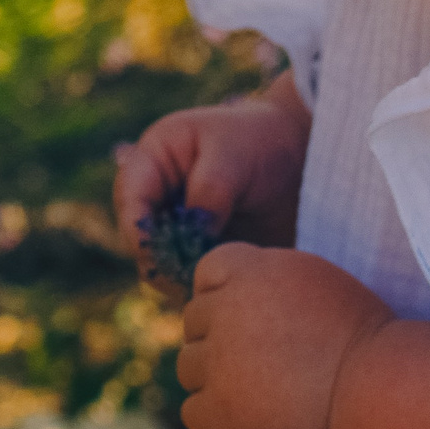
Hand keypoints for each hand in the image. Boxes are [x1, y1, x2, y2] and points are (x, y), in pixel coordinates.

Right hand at [112, 73, 307, 294]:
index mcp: (153, 159)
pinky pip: (187, 276)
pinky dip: (200, 284)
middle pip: (138, 239)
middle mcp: (158, 196)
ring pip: (160, 264)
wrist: (300, 159)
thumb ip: (207, 191)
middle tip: (192, 276)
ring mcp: (176, 226)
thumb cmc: (261, 140)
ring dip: (181, 277)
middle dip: (160, 260)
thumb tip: (190, 239)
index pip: (129, 198)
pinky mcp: (198, 251)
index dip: (137, 228)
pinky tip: (226, 287)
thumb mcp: (232, 154)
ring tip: (215, 282)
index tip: (160, 253)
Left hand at [177, 243, 392, 428]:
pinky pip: (193, 411)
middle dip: (220, 338)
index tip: (250, 317)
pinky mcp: (222, 410)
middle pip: (194, 321)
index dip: (223, 294)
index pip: (207, 271)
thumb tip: (223, 294)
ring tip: (260, 390)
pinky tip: (250, 419)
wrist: (378, 391)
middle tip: (263, 361)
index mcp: (252, 271)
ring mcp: (221, 362)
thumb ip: (263, 283)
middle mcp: (228, 310)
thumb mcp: (312, 282)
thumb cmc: (359, 337)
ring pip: (188, 366)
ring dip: (215, 378)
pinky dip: (216, 419)